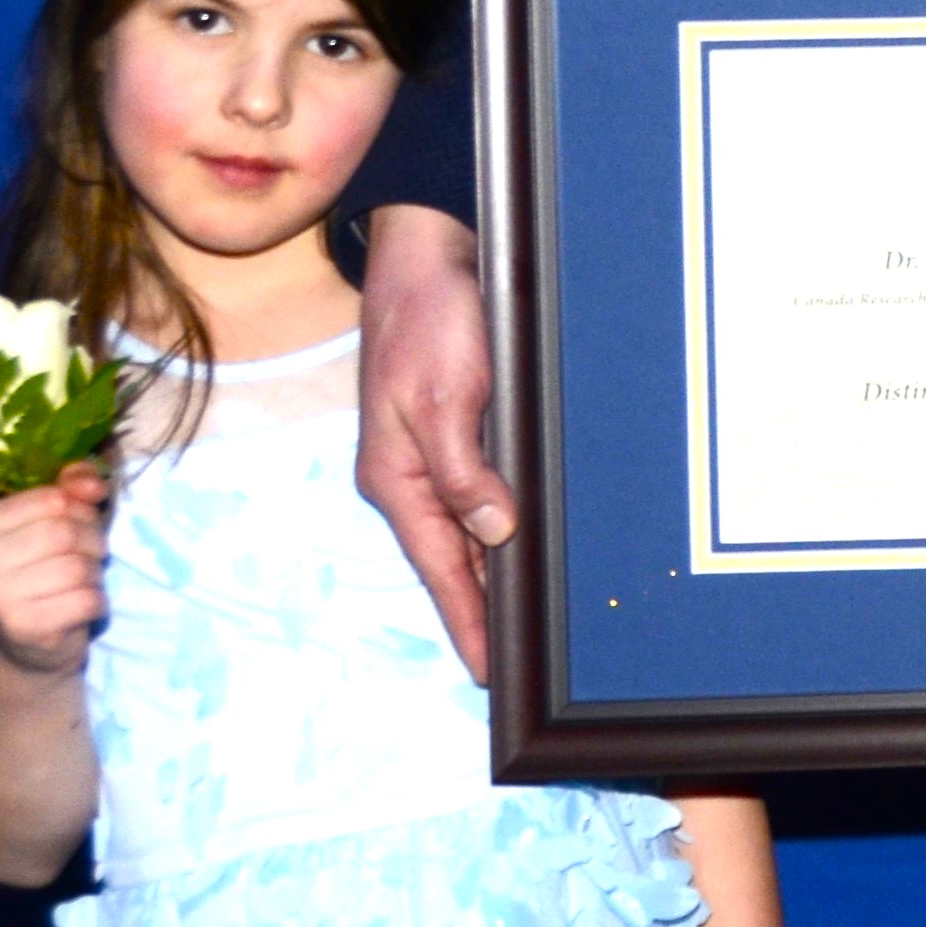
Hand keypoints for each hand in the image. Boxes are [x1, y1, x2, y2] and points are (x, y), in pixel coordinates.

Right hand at [0, 464, 111, 678]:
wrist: (30, 643)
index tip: (79, 522)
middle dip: (93, 541)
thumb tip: (93, 484)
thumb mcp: (53, 520)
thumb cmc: (43, 569)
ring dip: (94, 573)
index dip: (80, 508)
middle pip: (65, 532)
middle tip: (90, 555)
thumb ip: (71, 488)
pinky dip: (97, 601)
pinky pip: (86, 600)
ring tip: (83, 581)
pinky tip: (84, 606)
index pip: (51, 499)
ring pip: (77, 566)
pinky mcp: (22, 628)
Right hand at [356, 204, 507, 683]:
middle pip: (453, 562)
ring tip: (527, 627)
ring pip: (469, 534)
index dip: (467, 619)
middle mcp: (411, 476)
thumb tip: (493, 532)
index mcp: (398, 477)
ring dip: (494, 575)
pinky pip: (479, 498)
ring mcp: (432, 457)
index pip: (440, 568)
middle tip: (518, 665)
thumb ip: (464, 468)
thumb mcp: (445, 395)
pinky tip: (524, 549)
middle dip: (482, 611)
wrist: (429, 255)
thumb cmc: (432, 318)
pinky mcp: (456, 433)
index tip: (488, 671)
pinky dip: (501, 530)